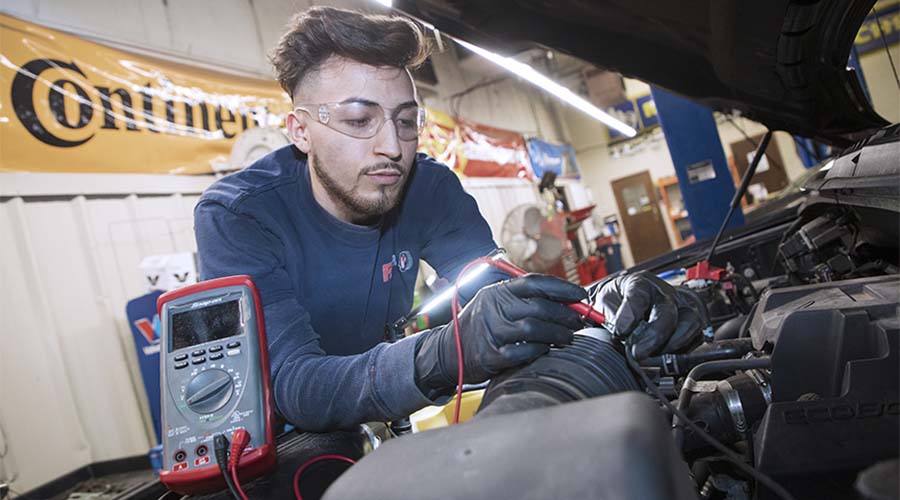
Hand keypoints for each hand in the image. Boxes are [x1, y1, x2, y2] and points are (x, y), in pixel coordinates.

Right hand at [414, 274, 586, 394]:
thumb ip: (525, 300)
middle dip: (565, 314)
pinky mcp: (490, 355)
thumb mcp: (496, 303)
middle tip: (578, 321)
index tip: (581, 295)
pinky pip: (523, 352)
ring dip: (557, 334)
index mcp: (497, 291)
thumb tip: (567, 301)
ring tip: (568, 337)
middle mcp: (493, 308)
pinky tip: (546, 349)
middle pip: (539, 307)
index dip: (562, 288)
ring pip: (534, 329)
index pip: (535, 283)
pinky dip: (540, 350)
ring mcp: (491, 332)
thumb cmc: (482, 324)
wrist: (449, 351)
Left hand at [595, 272, 704, 358]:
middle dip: (653, 337)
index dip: (630, 314)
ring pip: (689, 323)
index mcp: (641, 283)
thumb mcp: (604, 303)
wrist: (630, 300)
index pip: (639, 295)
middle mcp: (665, 293)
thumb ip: (609, 317)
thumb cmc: (618, 300)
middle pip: (667, 312)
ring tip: (651, 356)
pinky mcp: (691, 323)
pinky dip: (680, 349)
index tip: (619, 331)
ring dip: (670, 344)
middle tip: (637, 353)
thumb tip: (618, 335)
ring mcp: (681, 306)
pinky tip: (663, 354)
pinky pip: (694, 337)